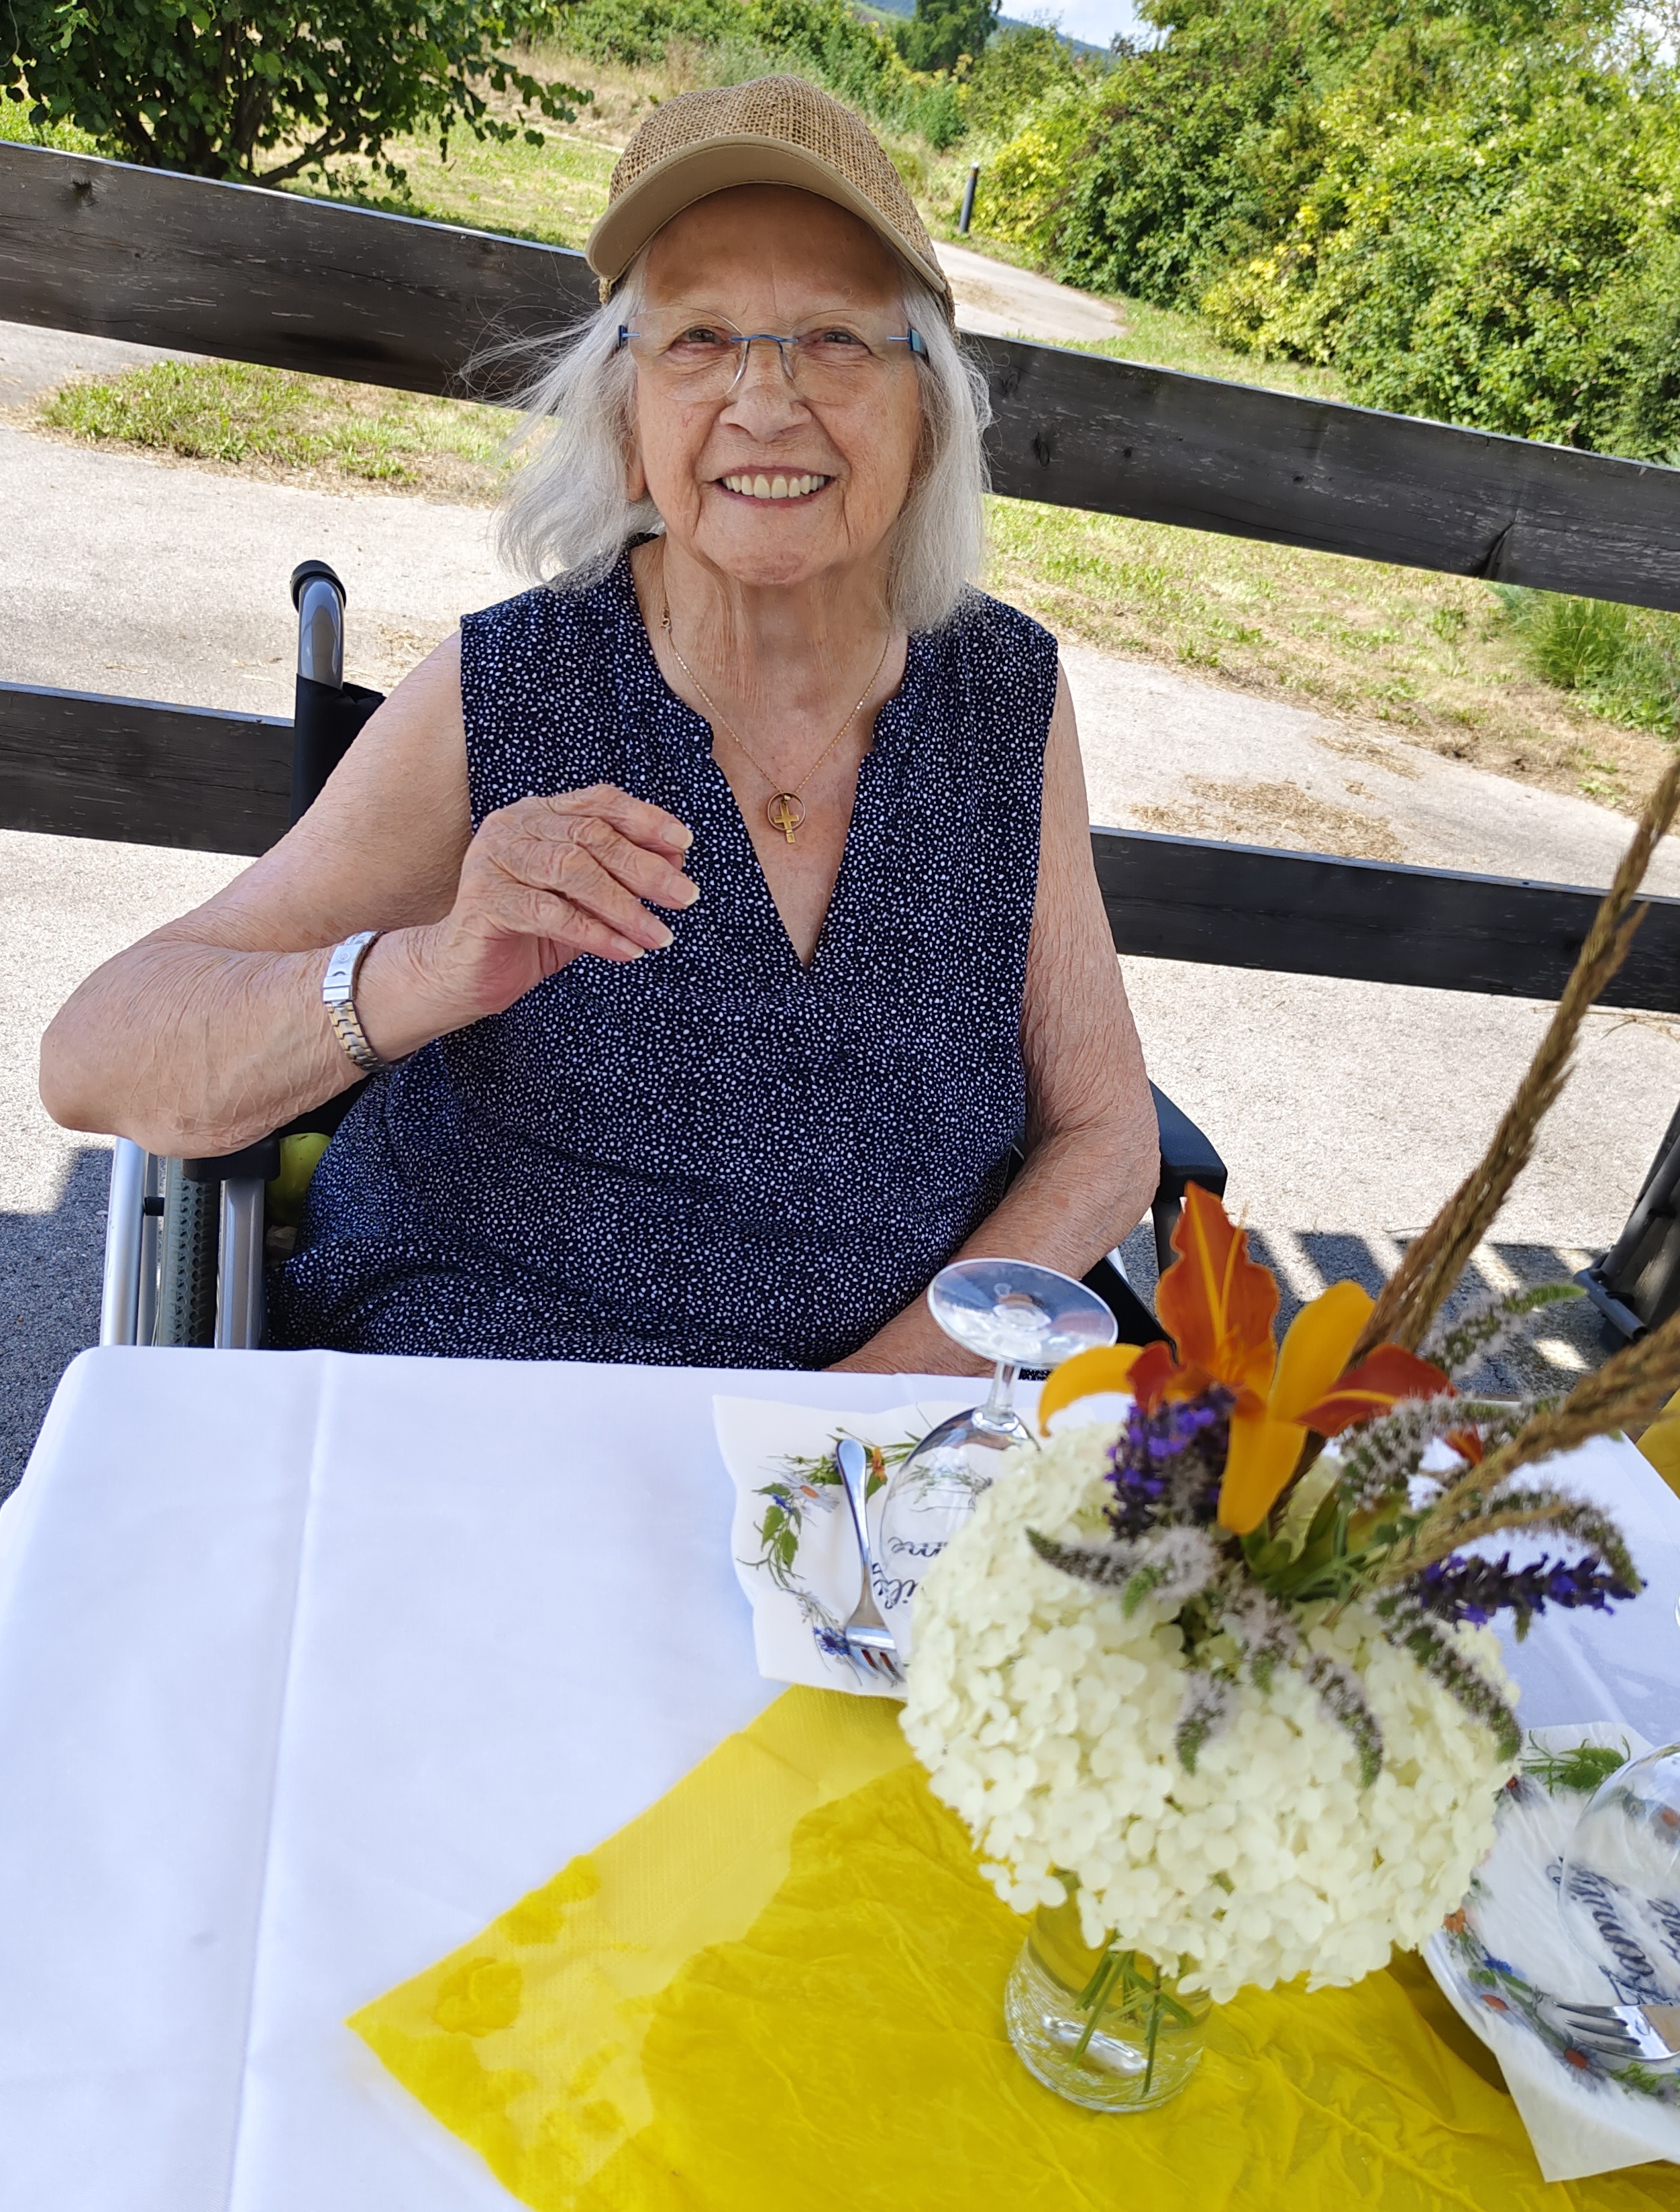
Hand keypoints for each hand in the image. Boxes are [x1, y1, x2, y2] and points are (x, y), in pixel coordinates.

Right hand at [363, 784, 697, 1049]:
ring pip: (572, 872)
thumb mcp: (587, 900)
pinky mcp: (484, 900)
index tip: (683, 843)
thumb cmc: (531, 932)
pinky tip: (625, 951)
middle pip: (591, 836)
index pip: (600, 802)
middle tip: (684, 897)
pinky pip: (550, 913)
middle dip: (644, 868)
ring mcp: (494, 859)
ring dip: (624, 906)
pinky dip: (594, 933)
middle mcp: (514, 826)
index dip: (645, 818)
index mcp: (540, 814)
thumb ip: (624, 875)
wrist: (466, 973)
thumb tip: (678, 856)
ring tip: (658, 935)